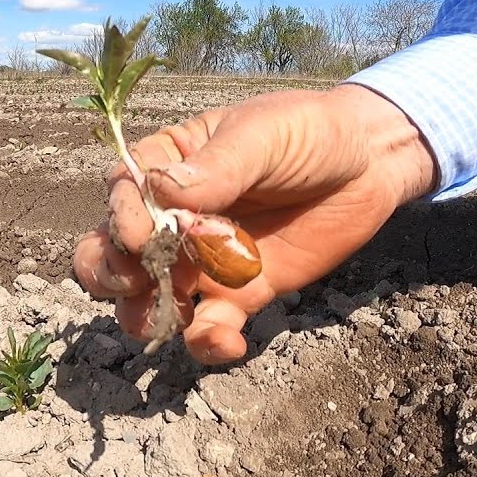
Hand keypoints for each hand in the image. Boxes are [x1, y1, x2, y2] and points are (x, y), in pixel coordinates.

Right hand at [72, 83, 436, 363]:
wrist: (368, 166)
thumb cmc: (308, 132)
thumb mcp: (264, 135)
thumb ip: (219, 166)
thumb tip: (166, 193)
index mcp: (168, 166)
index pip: (123, 194)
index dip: (121, 218)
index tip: (139, 234)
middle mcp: (173, 219)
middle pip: (113, 254)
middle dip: (109, 273)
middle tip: (134, 280)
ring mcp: (202, 261)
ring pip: (149, 299)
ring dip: (144, 315)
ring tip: (168, 317)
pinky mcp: (239, 294)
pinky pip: (209, 328)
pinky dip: (207, 343)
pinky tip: (225, 339)